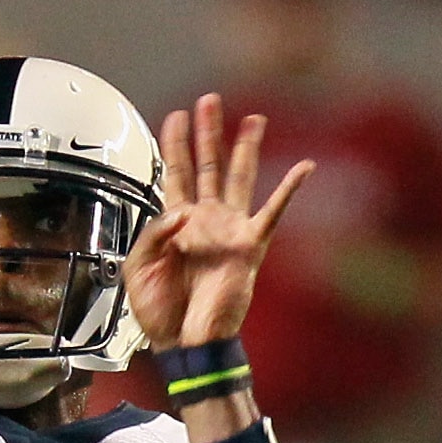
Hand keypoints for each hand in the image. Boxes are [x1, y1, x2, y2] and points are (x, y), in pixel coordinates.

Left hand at [123, 94, 312, 350]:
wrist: (184, 342)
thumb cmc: (160, 312)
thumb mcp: (137, 267)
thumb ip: (152, 232)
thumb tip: (180, 210)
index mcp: (174, 223)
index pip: (175, 173)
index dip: (175, 144)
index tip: (175, 115)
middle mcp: (204, 220)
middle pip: (208, 165)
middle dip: (208, 132)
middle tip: (209, 99)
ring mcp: (228, 230)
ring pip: (239, 178)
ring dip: (244, 147)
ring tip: (252, 117)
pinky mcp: (250, 246)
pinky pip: (272, 212)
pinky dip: (289, 189)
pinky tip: (305, 166)